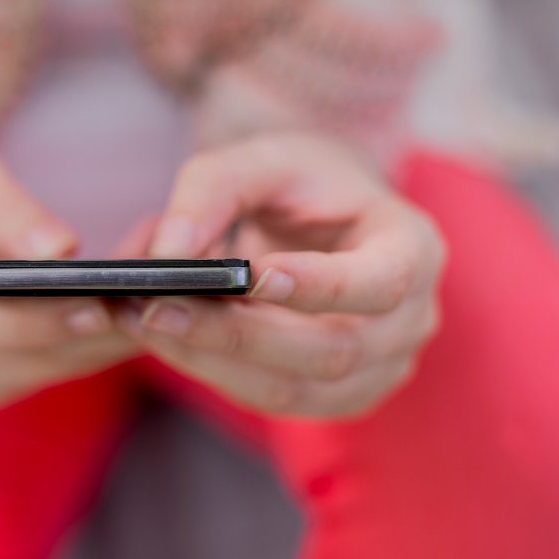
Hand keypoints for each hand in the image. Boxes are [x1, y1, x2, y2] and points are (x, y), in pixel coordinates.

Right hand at [0, 140, 136, 409]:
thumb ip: (4, 207)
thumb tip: (60, 248)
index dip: (30, 321)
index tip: (96, 305)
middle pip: (5, 354)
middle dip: (81, 336)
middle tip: (148, 311)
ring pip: (33, 371)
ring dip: (95, 347)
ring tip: (153, 313)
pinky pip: (41, 374)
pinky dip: (87, 351)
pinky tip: (127, 324)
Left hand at [117, 134, 445, 418]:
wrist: (320, 219)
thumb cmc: (300, 183)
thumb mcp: (261, 158)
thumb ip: (212, 190)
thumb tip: (167, 253)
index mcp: (413, 248)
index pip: (383, 282)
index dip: (322, 287)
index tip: (252, 277)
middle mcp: (410, 319)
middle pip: (332, 349)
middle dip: (236, 333)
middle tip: (156, 308)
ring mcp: (380, 369)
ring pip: (294, 389)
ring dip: (212, 360)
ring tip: (145, 323)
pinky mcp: (338, 395)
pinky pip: (273, 400)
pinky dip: (216, 372)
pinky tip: (170, 341)